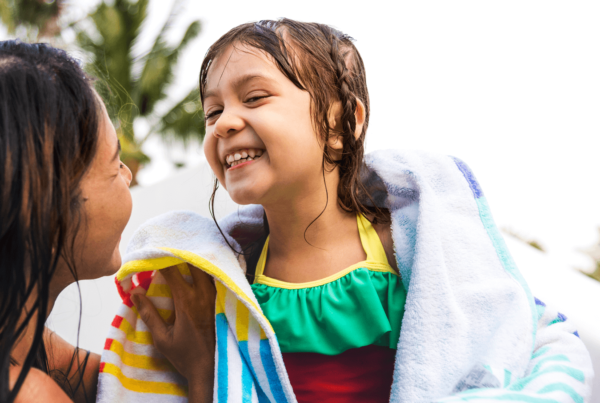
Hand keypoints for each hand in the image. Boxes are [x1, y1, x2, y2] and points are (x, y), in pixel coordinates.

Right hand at [131, 264, 215, 401]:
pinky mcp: (223, 300)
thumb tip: (136, 293)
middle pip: (193, 262)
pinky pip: (216, 278)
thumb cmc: (185, 355)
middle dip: (181, 254)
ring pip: (208, 268)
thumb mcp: (162, 338)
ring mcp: (216, 296)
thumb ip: (149, 314)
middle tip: (170, 250)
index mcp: (187, 300)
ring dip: (196, 260)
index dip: (161, 260)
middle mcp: (204, 294)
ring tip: (185, 254)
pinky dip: (208, 270)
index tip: (153, 255)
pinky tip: (202, 268)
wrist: (211, 368)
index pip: (172, 271)